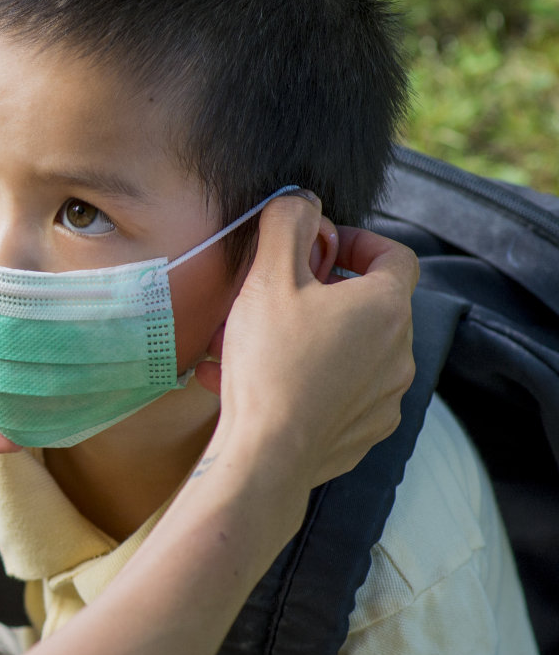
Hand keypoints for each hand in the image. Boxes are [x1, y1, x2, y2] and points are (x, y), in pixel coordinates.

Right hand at [200, 192, 417, 490]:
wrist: (268, 454)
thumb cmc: (271, 364)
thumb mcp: (268, 278)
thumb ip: (287, 225)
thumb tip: (301, 200)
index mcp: (385, 306)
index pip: (395, 254)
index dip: (357, 241)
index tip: (317, 247)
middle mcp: (399, 351)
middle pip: (369, 303)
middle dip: (322, 292)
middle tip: (276, 294)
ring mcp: (386, 395)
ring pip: (350, 350)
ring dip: (310, 337)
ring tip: (255, 344)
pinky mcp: (365, 430)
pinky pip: (340, 393)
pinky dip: (308, 380)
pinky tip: (260, 384)